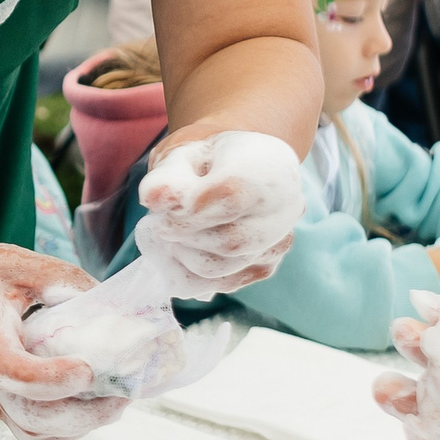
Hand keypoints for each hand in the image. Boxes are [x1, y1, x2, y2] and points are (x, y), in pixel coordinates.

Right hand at [0, 243, 122, 439]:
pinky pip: (32, 432)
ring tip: (109, 401)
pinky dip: (65, 427)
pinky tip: (87, 400)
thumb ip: (61, 278)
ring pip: (34, 437)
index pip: (11, 372)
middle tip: (120, 394)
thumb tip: (110, 304)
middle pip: (30, 421)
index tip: (87, 368)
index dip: (51, 379)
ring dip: (77, 427)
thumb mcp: (12, 261)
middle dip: (82, 416)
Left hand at [131, 129, 306, 296]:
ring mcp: (278, 241)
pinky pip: (221, 283)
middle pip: (230, 241)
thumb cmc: (204, 161)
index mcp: (270, 165)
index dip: (189, 213)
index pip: (231, 197)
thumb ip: (167, 177)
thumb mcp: (181, 156)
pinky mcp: (264, 266)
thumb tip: (153, 200)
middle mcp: (286, 207)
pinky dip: (189, 273)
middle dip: (183, 238)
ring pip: (223, 267)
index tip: (158, 216)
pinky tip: (177, 252)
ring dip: (182, 257)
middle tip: (158, 227)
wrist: (231, 170)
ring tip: (167, 237)